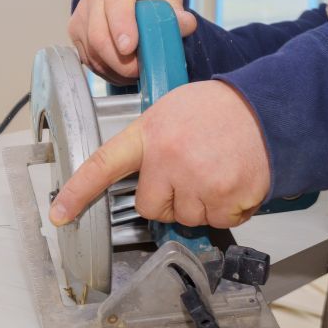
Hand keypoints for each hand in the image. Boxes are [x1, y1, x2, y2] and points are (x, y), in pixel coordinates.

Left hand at [48, 80, 270, 228]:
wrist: (268, 106)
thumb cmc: (218, 108)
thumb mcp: (168, 112)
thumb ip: (147, 144)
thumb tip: (132, 175)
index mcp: (148, 135)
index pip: (102, 165)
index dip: (77, 193)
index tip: (59, 215)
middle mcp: (169, 159)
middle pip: (151, 208)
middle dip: (169, 199)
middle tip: (189, 173)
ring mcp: (198, 180)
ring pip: (186, 218)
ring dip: (199, 204)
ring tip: (214, 171)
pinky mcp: (227, 197)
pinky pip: (218, 221)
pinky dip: (227, 209)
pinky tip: (231, 182)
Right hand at [69, 0, 197, 84]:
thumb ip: (175, 11)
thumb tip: (185, 26)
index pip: (116, 2)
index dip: (121, 26)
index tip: (129, 48)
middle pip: (99, 36)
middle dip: (122, 62)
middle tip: (143, 71)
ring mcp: (81, 18)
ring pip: (93, 54)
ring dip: (116, 71)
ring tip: (137, 72)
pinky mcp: (76, 35)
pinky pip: (90, 61)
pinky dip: (108, 72)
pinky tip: (123, 71)